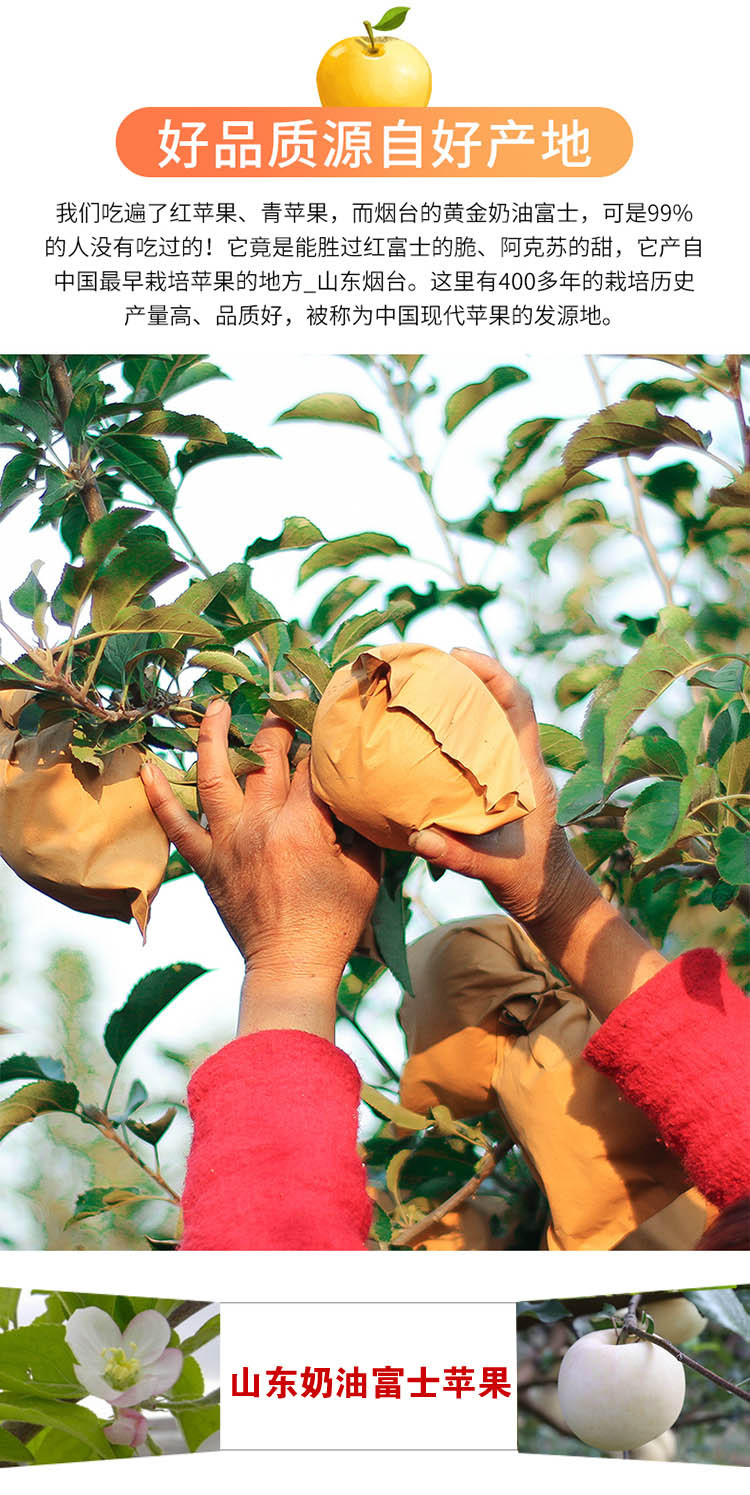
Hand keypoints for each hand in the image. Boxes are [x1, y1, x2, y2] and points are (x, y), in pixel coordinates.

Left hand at [140, 699, 379, 1037]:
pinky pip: (176, 825)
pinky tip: (147, 767)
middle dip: (275, 726)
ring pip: (214, 775)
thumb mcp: (365, 870)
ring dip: (214, 735)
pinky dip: (159, 796)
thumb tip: (358, 791)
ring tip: (217, 706)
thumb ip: (359, 826)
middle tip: (282, 705)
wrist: (291, 965)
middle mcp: (260, 824)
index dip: (319, 741)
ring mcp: (228, 841)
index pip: (310, 765)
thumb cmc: (333, 923)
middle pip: (264, 759)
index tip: (324, 722)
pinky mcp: (206, 863)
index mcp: (303, 824)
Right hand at [409, 650, 664, 1017]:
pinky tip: (419, 737)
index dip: (493, 673)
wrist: (554, 899)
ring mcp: (512, 775)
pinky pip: (476, 749)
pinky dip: (451, 735)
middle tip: (426, 662)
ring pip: (489, 723)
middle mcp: (522, 765)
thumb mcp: (496, 871)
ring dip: (459, 701)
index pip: (519, 706)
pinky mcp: (500, 789)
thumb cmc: (534, 882)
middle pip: (501, 703)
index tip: (458, 655)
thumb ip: (458, 854)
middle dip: (468, 676)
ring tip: (418, 688)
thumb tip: (417, 836)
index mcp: (529, 773)